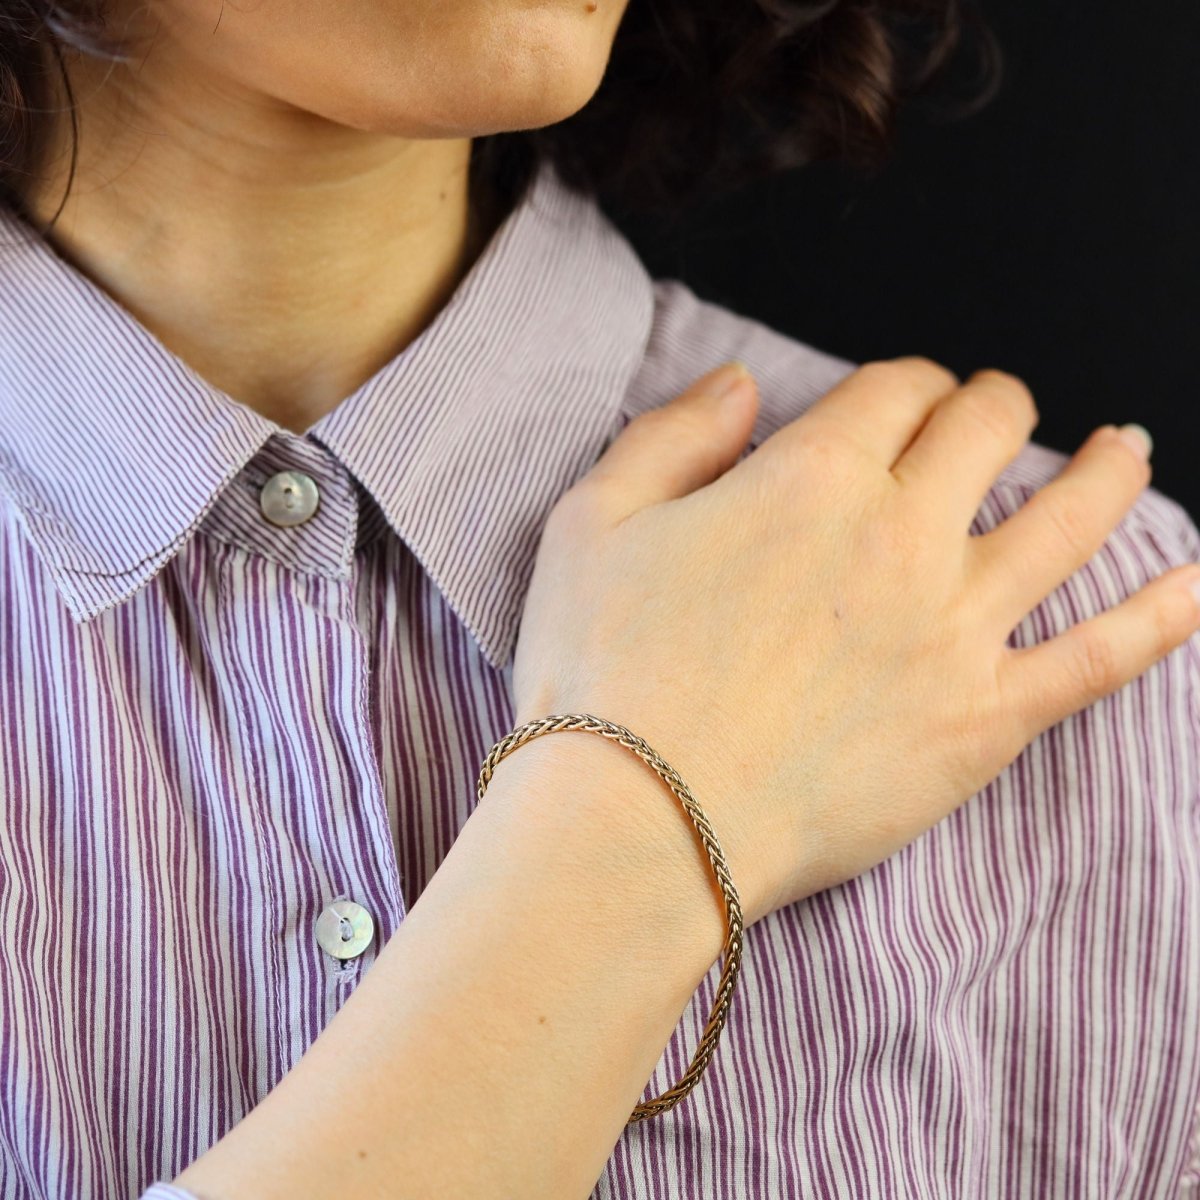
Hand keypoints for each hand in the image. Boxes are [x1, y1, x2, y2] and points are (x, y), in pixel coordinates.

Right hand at [511, 358, 1199, 926]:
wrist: (643, 824)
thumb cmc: (602, 672)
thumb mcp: (593, 522)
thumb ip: (674, 434)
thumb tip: (743, 384)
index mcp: (812, 477)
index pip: (896, 390)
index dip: (905, 385)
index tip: (900, 404)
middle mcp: (903, 534)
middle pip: (989, 430)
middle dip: (993, 408)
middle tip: (992, 417)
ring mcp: (957, 627)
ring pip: (1071, 518)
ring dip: (1107, 469)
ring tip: (1127, 448)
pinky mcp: (985, 719)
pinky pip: (1104, 655)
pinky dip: (1166, 614)